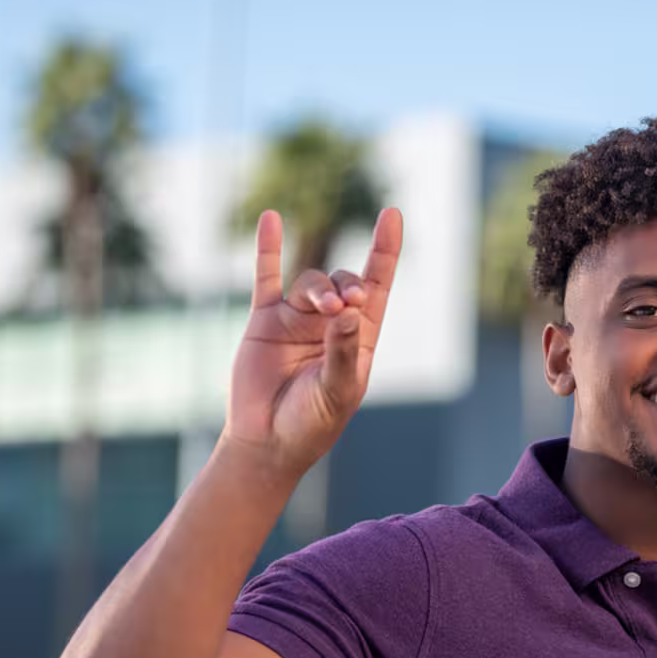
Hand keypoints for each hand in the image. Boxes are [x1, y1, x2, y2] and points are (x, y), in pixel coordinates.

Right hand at [223, 208, 402, 478]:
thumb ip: (344, 351)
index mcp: (359, 337)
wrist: (267, 442)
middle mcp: (329, 323)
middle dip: (348, 285)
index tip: (392, 215)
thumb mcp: (338, 390)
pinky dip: (268, 249)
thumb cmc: (311, 423)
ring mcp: (296, 319)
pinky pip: (266, 278)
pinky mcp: (264, 321)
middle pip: (344, 282)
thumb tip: (349, 310)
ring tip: (325, 308)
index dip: (385, 251)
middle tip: (349, 303)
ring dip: (319, 289)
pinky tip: (272, 219)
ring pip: (310, 283)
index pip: (377, 285)